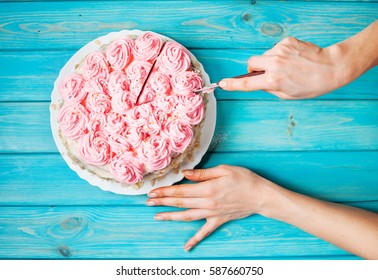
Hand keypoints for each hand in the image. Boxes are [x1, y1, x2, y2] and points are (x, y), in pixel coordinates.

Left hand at [146, 165, 273, 250]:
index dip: (165, 191)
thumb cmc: (244, 179)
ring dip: (171, 216)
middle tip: (148, 201)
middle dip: (162, 202)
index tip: (153, 191)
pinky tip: (186, 246)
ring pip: (187, 217)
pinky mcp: (218, 220)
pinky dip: (195, 239)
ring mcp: (212, 214)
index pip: (181, 191)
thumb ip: (202, 173)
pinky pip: (205, 232)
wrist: (260, 196)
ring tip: (157, 216)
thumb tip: (185, 173)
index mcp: (207, 189)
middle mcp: (207, 203)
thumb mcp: (224, 170)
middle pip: (180, 203)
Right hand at [219, 37, 342, 98]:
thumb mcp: (288, 95)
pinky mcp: (287, 41)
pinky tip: (293, 58)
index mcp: (273, 81)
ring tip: (288, 66)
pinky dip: (280, 54)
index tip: (222, 84)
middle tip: (266, 74)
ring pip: (264, 56)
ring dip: (270, 62)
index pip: (246, 84)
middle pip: (251, 63)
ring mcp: (280, 51)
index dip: (232, 84)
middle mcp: (274, 65)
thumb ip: (270, 88)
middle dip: (254, 69)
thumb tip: (260, 81)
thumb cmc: (312, 85)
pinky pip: (276, 49)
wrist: (331, 67)